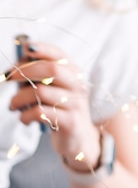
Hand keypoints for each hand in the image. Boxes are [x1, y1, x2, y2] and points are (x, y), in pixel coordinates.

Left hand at [6, 40, 100, 171]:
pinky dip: (25, 115)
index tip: (24, 49)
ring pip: (40, 92)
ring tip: (13, 105)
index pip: (58, 54)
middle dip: (24, 71)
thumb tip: (16, 65)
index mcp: (74, 73)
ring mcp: (76, 104)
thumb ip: (40, 74)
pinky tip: (24, 119)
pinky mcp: (70, 122)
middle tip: (7, 78)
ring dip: (18, 99)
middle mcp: (78, 86)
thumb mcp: (54, 88)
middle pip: (51, 69)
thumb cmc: (60, 109)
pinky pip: (40, 112)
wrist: (79, 138)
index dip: (41, 48)